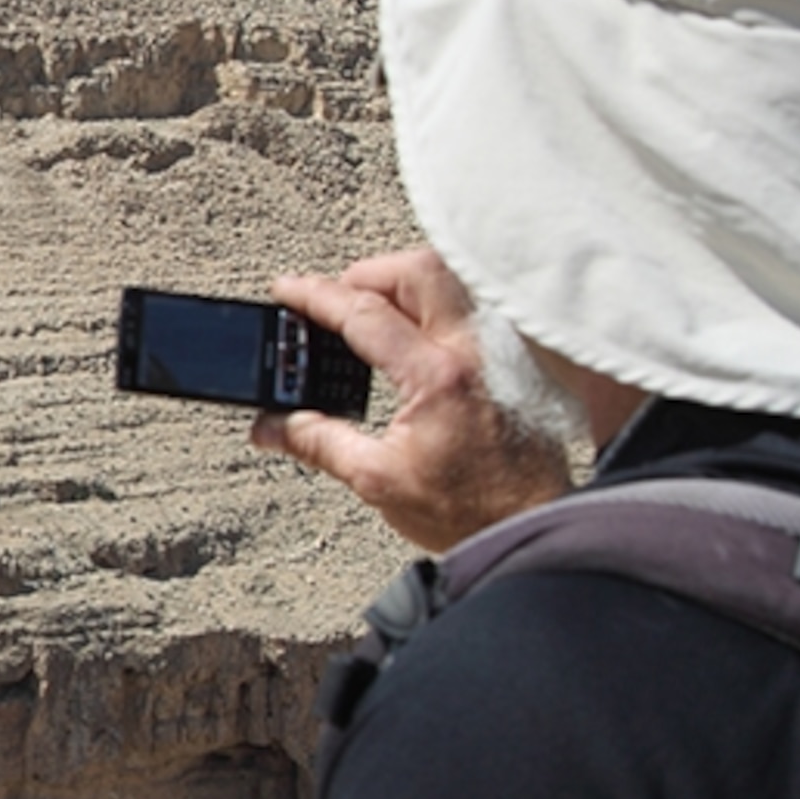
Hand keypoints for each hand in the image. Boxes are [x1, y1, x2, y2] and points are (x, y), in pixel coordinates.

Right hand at [249, 246, 573, 552]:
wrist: (529, 526)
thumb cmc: (467, 510)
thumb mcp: (376, 479)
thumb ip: (318, 442)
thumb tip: (270, 426)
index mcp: (435, 377)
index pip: (365, 313)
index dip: (316, 296)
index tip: (286, 290)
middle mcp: (472, 351)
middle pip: (415, 272)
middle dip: (365, 275)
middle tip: (335, 301)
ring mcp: (497, 351)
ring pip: (449, 280)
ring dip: (403, 284)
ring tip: (372, 311)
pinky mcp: (512, 360)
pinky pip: (470, 305)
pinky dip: (434, 302)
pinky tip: (415, 331)